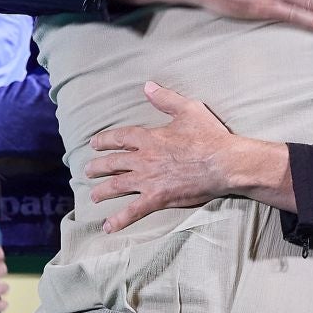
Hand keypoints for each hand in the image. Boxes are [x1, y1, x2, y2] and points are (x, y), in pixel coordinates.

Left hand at [86, 83, 268, 231]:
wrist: (223, 163)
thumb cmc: (209, 136)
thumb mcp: (188, 109)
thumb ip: (165, 99)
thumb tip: (148, 86)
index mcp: (149, 137)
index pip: (119, 138)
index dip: (105, 140)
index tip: (95, 143)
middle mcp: (143, 158)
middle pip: (112, 163)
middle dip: (98, 167)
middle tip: (88, 171)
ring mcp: (148, 179)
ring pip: (117, 185)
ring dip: (102, 191)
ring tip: (93, 196)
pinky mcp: (158, 197)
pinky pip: (133, 210)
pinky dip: (120, 219)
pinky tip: (108, 226)